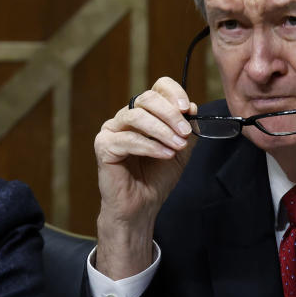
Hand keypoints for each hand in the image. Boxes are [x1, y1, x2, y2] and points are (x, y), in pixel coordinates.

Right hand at [93, 77, 196, 278]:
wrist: (141, 207)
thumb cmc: (156, 179)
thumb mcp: (179, 150)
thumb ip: (185, 129)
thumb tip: (192, 107)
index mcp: (143, 114)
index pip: (156, 89)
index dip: (173, 93)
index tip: (187, 108)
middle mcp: (125, 118)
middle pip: (146, 99)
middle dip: (170, 114)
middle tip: (185, 132)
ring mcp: (111, 130)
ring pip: (136, 116)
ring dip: (162, 130)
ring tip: (177, 146)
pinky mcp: (103, 146)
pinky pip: (127, 139)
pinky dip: (150, 146)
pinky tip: (165, 154)